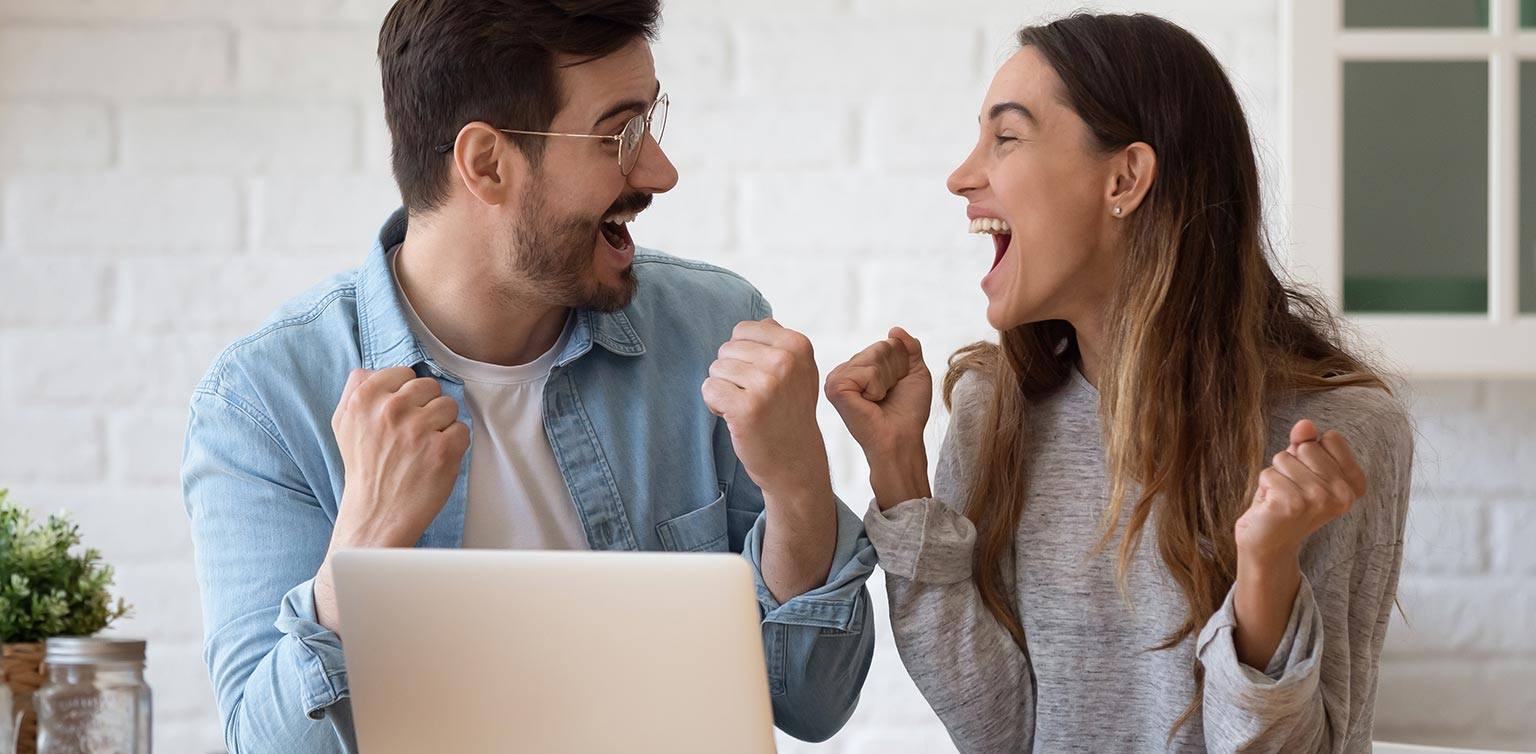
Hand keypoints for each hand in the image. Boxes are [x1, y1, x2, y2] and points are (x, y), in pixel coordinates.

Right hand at [329, 367, 468, 549]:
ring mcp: (418, 429)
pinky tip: (434, 459)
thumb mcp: (344, 422)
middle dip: (426, 408)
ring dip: (442, 425)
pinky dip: (454, 445)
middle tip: (411, 434)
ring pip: (449, 405)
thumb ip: (357, 388)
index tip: (400, 415)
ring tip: (422, 447)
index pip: (404, 373)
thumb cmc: (364, 467)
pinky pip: (462, 430)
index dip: (407, 395)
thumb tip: (377, 368)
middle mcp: (391, 410)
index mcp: (365, 398)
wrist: (376, 513)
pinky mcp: (442, 450)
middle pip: (430, 386)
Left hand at [701, 318, 831, 500]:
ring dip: (724, 390)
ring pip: (715, 369)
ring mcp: (767, 384)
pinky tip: (736, 418)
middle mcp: (785, 361)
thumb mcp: (799, 371)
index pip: (743, 330)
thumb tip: (762, 319)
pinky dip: (715, 405)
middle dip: (732, 374)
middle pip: (726, 349)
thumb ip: (779, 342)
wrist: (795, 461)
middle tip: (755, 398)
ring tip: (747, 408)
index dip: (743, 355)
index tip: (761, 378)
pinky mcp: (747, 408)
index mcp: (797, 345)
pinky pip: (709, 389)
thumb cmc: (789, 413)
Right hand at [824, 328, 932, 508]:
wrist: (902, 439)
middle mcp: (843, 372)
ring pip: (874, 357)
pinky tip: (869, 402)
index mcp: (858, 368)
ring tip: (879, 400)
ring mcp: (836, 379)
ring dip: (886, 380)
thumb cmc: (908, 413)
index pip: (885, 344)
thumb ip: (908, 348)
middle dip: (894, 371)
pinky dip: (877, 386)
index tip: (894, 389)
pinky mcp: (835, 388)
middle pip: (879, 347)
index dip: (900, 365)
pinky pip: (867, 370)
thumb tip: (895, 329)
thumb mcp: (914, 373)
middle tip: (888, 396)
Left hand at [1235, 419, 1367, 565]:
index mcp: (1354, 484)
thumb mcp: (1301, 467)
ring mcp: (1319, 500)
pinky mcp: (1293, 504)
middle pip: (1306, 447)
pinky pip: (1268, 473)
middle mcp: (1343, 494)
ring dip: (1276, 476)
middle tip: (1291, 490)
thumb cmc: (1286, 501)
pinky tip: (1272, 506)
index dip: (1310, 452)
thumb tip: (1305, 424)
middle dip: (1290, 464)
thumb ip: (1306, 442)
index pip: (1331, 437)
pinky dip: (1264, 486)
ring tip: (1281, 498)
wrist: (1268, 542)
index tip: (1310, 478)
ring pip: (1284, 458)